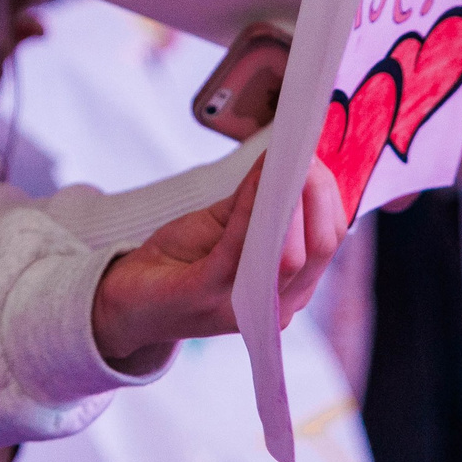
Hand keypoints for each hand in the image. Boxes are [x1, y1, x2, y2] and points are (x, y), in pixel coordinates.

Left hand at [89, 156, 347, 370]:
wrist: (130, 299)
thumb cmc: (183, 260)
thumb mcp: (229, 223)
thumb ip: (261, 199)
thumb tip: (287, 154)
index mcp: (291, 288)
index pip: (330, 241)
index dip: (331, 196)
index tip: (316, 157)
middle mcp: (277, 306)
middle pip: (322, 248)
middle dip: (318, 195)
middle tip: (305, 156)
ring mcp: (242, 307)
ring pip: (291, 256)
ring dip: (290, 201)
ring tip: (284, 163)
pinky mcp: (206, 296)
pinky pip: (239, 249)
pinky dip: (251, 208)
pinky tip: (254, 181)